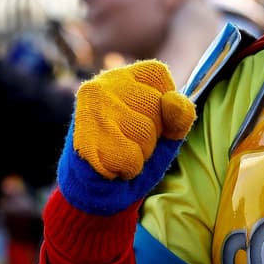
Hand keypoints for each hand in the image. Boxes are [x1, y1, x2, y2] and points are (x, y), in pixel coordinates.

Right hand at [58, 60, 196, 215]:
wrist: (97, 188)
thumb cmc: (135, 152)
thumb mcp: (169, 131)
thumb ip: (181, 114)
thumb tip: (172, 100)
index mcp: (129, 75)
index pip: (167, 90)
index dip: (165, 117)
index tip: (146, 124)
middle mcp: (105, 82)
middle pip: (157, 111)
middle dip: (152, 137)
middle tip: (129, 143)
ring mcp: (90, 108)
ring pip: (144, 133)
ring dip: (140, 154)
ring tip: (120, 153)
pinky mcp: (82, 134)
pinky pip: (128, 157)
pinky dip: (126, 169)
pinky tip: (110, 166)